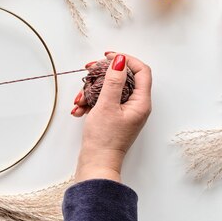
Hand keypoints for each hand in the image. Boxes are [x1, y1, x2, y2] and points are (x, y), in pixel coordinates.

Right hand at [71, 52, 151, 182]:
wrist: (96, 164)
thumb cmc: (104, 139)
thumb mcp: (107, 105)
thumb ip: (114, 81)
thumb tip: (120, 60)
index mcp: (141, 102)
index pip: (141, 71)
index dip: (126, 59)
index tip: (109, 56)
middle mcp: (136, 105)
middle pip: (123, 78)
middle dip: (102, 75)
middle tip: (88, 70)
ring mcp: (125, 112)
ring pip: (110, 89)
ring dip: (92, 90)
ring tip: (79, 100)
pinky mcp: (114, 117)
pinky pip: (103, 101)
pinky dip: (90, 102)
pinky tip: (79, 109)